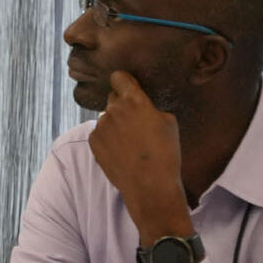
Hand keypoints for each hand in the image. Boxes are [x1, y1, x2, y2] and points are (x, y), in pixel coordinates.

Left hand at [88, 71, 192, 245]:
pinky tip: (121, 152)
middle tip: (135, 123)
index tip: (126, 87)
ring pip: (107, 118)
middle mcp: (113, 109)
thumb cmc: (165, 153)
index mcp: (134, 100)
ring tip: (130, 144)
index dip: (123, 81)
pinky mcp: (93, 141)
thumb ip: (151, 108)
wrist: (150, 185)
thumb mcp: (169, 123)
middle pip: (113, 98)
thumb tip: (143, 108)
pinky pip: (100, 134)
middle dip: (122, 106)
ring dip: (115, 125)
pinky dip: (108, 139)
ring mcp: (101, 126)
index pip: (119, 77)